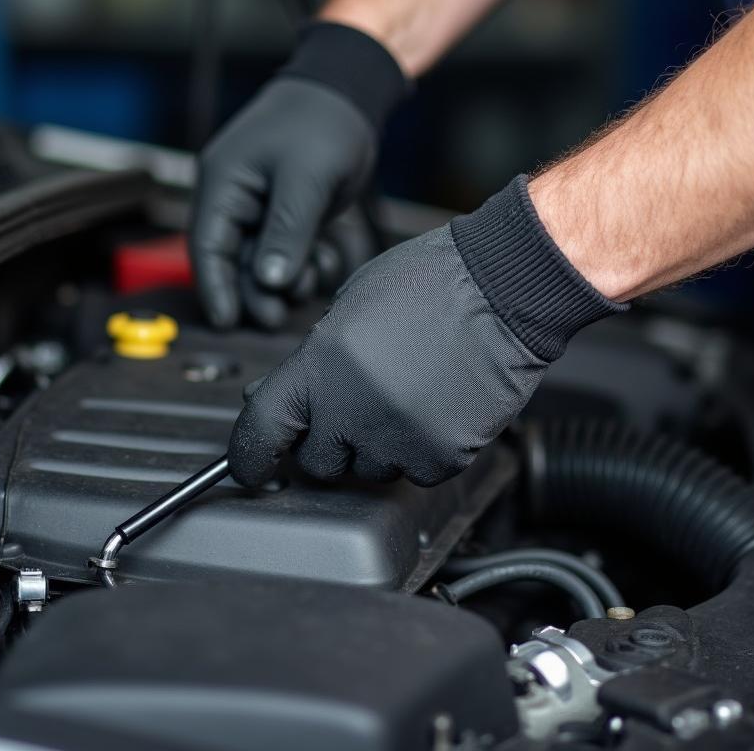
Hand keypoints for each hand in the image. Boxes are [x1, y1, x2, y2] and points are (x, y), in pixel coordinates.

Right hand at [190, 22, 404, 329]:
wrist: (350, 92)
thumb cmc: (322, 123)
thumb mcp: (305, 178)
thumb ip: (287, 231)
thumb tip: (270, 281)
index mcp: (223, 182)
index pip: (207, 244)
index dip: (215, 287)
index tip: (226, 323)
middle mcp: (235, 196)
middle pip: (233, 258)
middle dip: (254, 291)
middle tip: (276, 319)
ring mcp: (261, 205)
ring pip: (262, 259)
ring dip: (282, 280)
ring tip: (307, 290)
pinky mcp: (287, 211)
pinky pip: (286, 250)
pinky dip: (302, 263)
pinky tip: (323, 266)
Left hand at [228, 176, 624, 486]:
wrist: (504, 288)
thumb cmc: (430, 282)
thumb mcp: (349, 304)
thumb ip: (312, 359)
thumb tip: (280, 397)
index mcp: (321, 366)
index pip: (262, 429)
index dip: (249, 455)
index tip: (250, 467)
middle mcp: (353, 411)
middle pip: (317, 461)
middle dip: (327, 441)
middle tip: (352, 408)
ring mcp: (399, 439)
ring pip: (368, 470)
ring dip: (375, 446)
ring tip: (404, 395)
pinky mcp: (442, 456)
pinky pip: (416, 472)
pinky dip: (420, 450)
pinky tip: (434, 407)